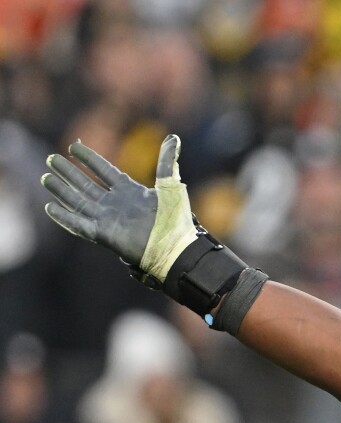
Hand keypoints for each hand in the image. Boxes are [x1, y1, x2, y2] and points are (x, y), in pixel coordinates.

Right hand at [41, 134, 197, 280]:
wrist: (175, 248)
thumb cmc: (175, 219)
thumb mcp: (171, 186)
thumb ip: (167, 162)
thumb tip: (173, 138)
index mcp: (130, 191)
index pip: (104, 170)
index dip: (88, 158)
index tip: (72, 146)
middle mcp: (115, 203)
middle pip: (86, 184)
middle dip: (68, 172)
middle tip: (51, 159)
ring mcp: (108, 219)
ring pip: (78, 201)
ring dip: (62, 190)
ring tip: (46, 177)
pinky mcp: (103, 234)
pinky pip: (78, 224)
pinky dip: (65, 216)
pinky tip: (50, 207)